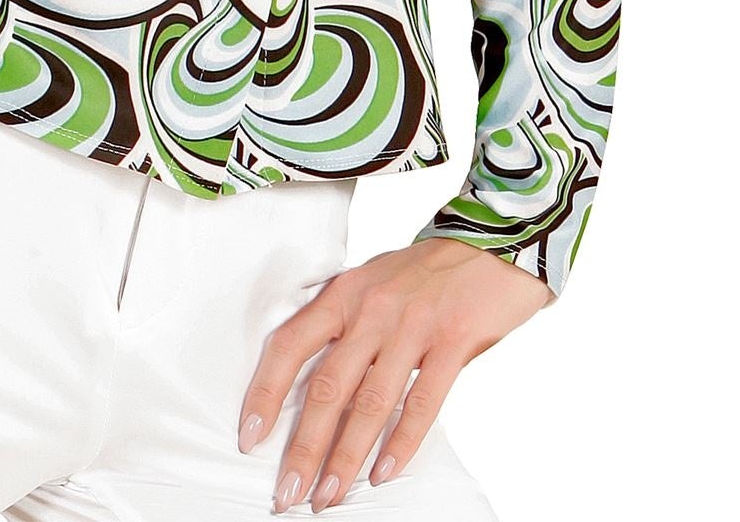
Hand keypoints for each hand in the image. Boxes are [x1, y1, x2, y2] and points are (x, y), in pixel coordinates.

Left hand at [238, 235, 551, 511]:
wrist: (489, 244)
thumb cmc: (423, 271)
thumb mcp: (371, 284)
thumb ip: (344, 325)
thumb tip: (313, 386)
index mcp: (343, 294)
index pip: (290, 346)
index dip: (265, 392)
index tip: (250, 435)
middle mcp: (370, 310)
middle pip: (326, 387)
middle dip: (303, 447)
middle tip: (288, 492)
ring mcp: (411, 326)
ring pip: (369, 403)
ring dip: (345, 456)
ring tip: (328, 495)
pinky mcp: (453, 342)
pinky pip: (422, 403)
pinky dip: (400, 443)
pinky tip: (383, 473)